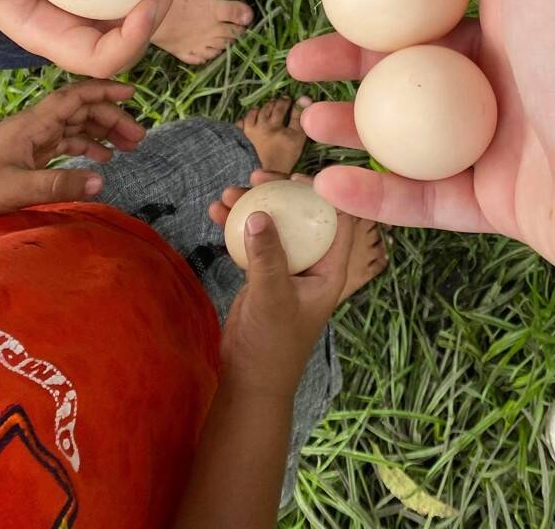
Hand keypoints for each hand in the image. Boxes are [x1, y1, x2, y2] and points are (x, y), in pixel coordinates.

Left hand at [0, 80, 144, 222]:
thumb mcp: (18, 189)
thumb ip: (60, 185)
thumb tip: (104, 181)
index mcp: (33, 123)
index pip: (75, 96)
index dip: (105, 90)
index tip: (132, 93)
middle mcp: (35, 124)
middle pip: (81, 110)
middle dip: (112, 117)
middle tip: (139, 137)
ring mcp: (31, 138)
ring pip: (75, 126)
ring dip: (102, 132)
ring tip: (128, 148)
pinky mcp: (28, 153)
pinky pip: (64, 142)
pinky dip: (85, 147)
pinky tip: (101, 159)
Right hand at [210, 171, 351, 397]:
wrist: (248, 379)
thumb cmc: (272, 344)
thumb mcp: (272, 297)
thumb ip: (267, 256)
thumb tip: (257, 213)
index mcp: (330, 268)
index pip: (338, 219)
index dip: (323, 192)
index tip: (295, 175)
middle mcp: (313, 262)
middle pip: (301, 213)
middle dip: (279, 191)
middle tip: (255, 177)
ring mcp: (288, 266)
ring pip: (274, 223)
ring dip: (251, 205)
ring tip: (226, 194)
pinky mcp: (264, 272)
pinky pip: (254, 239)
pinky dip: (236, 225)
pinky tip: (215, 212)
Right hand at [288, 0, 554, 301]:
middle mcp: (512, 60)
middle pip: (414, 47)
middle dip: (354, 47)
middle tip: (302, 54)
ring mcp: (504, 133)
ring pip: (410, 123)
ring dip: (354, 118)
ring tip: (306, 111)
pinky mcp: (502, 199)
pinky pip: (426, 197)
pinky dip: (377, 193)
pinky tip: (328, 181)